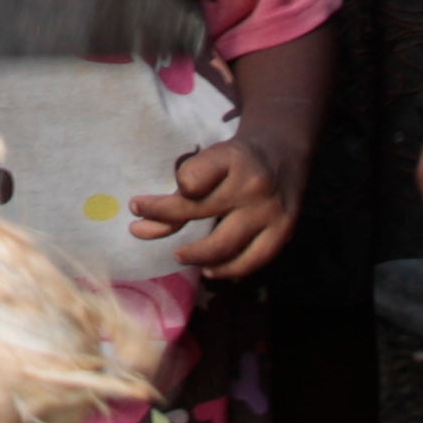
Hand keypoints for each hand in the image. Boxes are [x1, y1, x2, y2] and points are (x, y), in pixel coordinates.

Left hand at [141, 133, 300, 284]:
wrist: (284, 152)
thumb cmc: (235, 159)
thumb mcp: (209, 157)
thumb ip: (179, 190)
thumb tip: (140, 230)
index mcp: (231, 156)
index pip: (188, 180)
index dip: (165, 194)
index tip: (142, 203)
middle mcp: (252, 184)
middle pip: (197, 212)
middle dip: (160, 221)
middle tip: (139, 229)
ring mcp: (269, 210)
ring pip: (220, 246)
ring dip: (192, 255)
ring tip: (179, 254)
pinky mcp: (283, 232)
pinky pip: (248, 263)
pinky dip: (225, 270)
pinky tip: (209, 269)